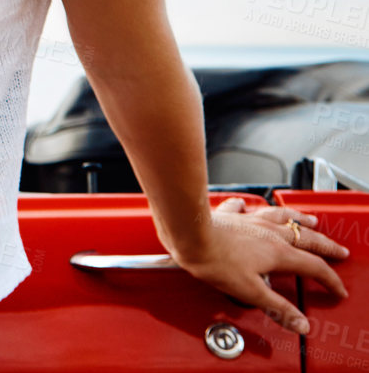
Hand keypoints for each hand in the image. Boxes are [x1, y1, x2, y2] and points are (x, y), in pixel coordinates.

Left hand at [171, 197, 348, 333]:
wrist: (188, 234)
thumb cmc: (215, 261)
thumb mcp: (250, 292)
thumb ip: (277, 307)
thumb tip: (299, 322)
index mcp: (278, 253)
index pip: (313, 267)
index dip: (329, 280)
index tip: (338, 289)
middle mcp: (268, 232)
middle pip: (305, 237)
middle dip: (325, 245)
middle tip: (338, 250)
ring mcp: (249, 220)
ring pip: (281, 216)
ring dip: (298, 219)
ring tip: (309, 219)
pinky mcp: (229, 214)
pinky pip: (244, 208)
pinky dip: (251, 207)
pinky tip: (248, 205)